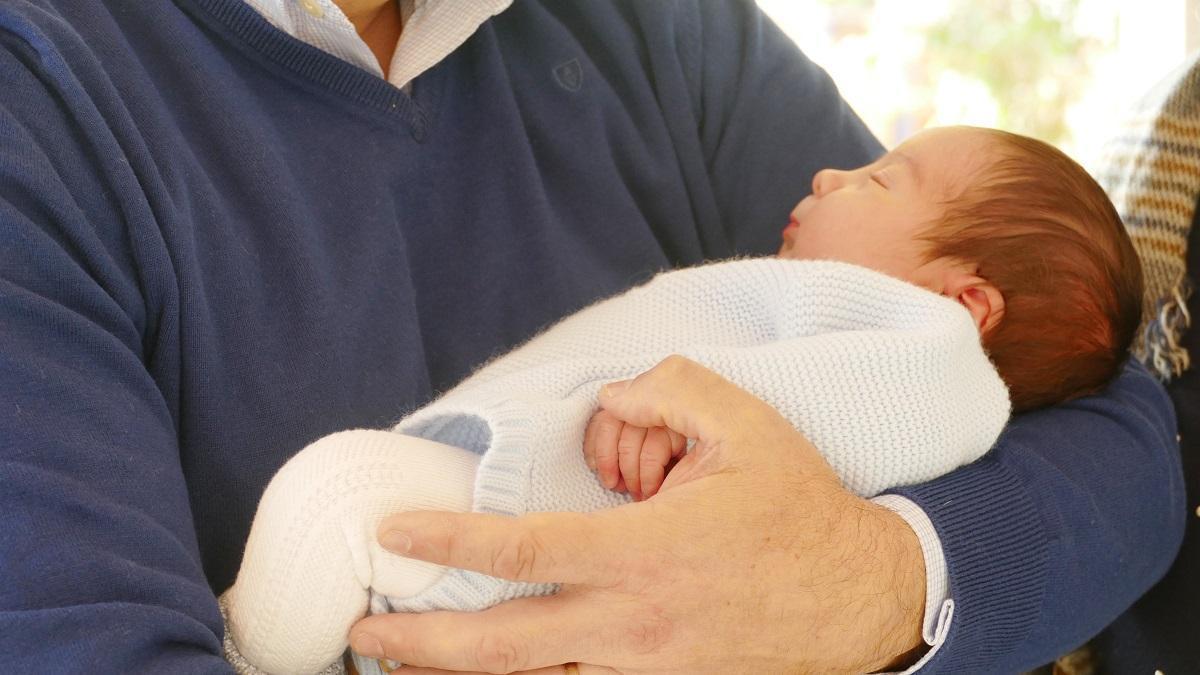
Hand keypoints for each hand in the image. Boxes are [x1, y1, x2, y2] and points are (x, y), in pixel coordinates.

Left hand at [350, 356, 925, 673]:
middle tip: (362, 632)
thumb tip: (607, 399)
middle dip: (421, 646)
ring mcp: (647, 670)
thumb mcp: (744, 424)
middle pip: (503, 647)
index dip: (447, 540)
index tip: (391, 533)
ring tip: (400, 667)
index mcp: (644, 552)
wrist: (861, 597)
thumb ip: (667, 389)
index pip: (522, 552)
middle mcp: (633, 623)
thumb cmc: (798, 509)